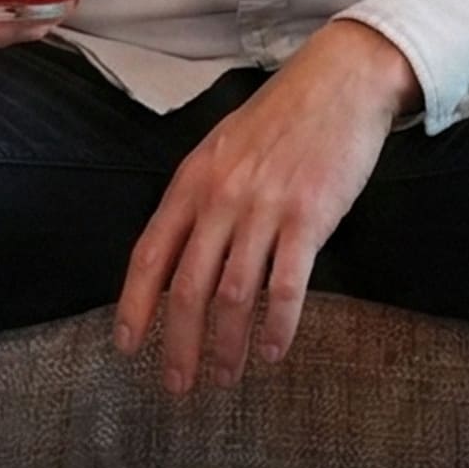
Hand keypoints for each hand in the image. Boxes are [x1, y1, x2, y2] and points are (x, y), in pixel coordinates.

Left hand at [114, 22, 420, 396]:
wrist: (341, 80)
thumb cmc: (282, 117)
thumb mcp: (223, 149)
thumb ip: (200, 199)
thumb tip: (179, 257)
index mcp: (193, 180)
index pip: (149, 255)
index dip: (134, 306)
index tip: (127, 347)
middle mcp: (221, 197)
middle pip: (188, 289)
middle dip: (178, 346)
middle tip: (177, 387)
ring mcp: (265, 208)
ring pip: (234, 296)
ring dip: (227, 347)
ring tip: (225, 377)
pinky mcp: (309, 217)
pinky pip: (286, 286)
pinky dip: (277, 327)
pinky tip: (273, 352)